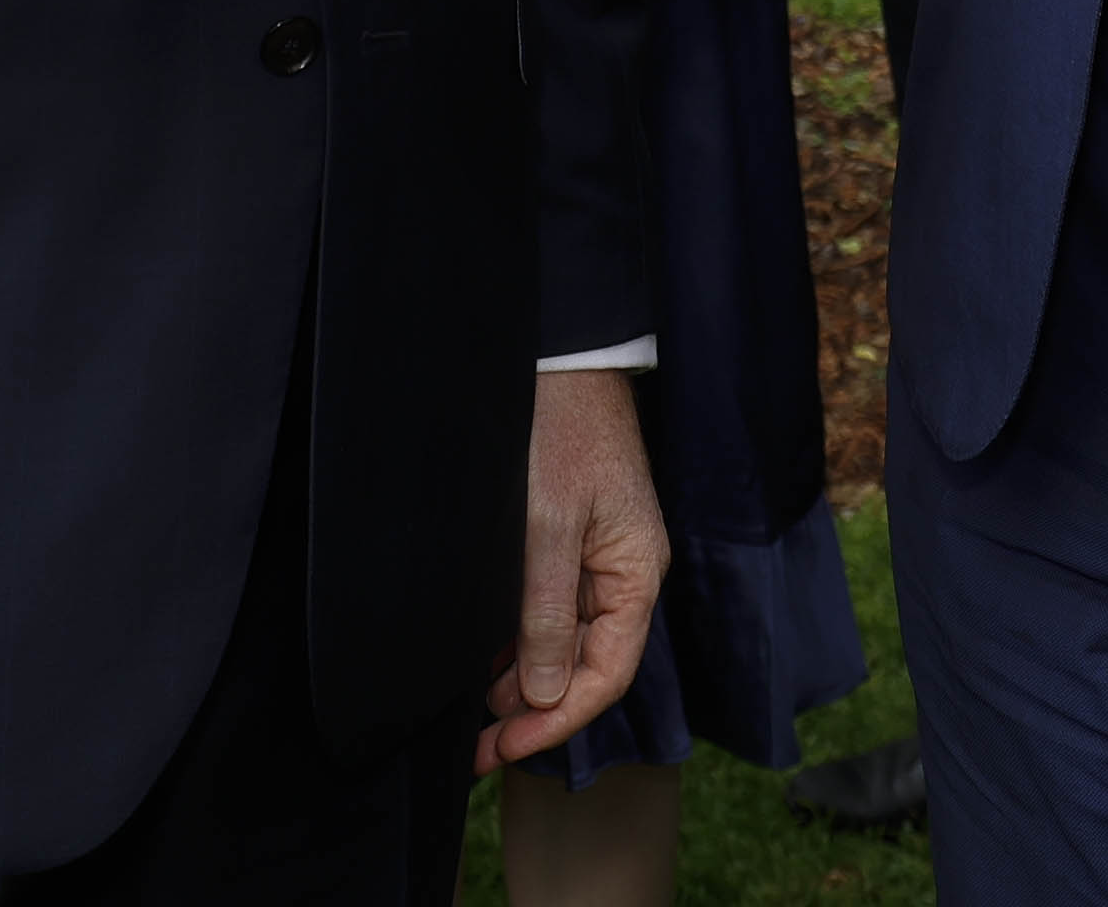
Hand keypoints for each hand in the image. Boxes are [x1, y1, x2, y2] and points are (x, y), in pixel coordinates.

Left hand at [480, 366, 668, 765]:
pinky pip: (551, 610)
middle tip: (474, 747)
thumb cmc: (561, 433)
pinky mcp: (571, 542)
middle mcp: (624, 575)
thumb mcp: (547, 525)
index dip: (556, 720)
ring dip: (522, 680)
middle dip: (533, 710)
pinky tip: (483, 661)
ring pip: (564, 642)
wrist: (561, 359)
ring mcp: (598, 559)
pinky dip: (519, 641)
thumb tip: (543, 693)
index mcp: (636, 574)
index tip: (503, 748)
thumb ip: (546, 612)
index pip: (605, 674)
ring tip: (470, 715)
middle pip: (585, 666)